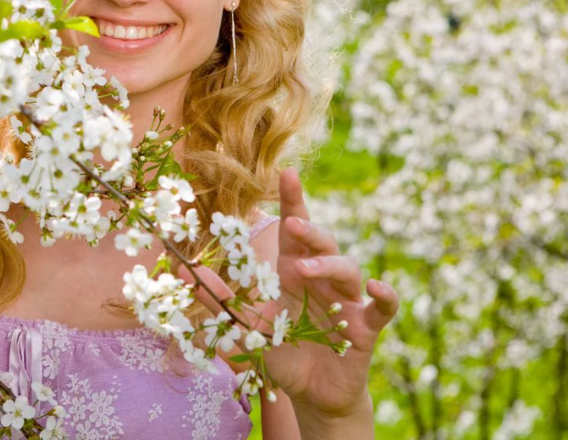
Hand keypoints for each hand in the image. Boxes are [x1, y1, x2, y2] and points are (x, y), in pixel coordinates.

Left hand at [182, 168, 398, 417]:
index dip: (294, 201)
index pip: (295, 230)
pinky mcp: (365, 329)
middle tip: (290, 225)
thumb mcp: (245, 327)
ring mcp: (347, 303)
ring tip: (305, 269)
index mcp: (293, 273)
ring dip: (329, 265)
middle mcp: (322, 281)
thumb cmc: (279, 353)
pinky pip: (383, 308)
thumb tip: (183, 273)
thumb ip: (218, 301)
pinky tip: (375, 287)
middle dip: (309, 230)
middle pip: (323, 243)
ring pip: (348, 269)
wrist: (310, 395)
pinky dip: (384, 296)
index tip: (288, 173)